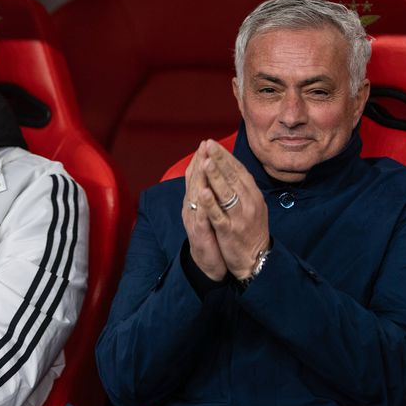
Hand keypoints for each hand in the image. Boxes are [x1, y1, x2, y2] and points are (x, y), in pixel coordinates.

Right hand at [182, 141, 226, 280]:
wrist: (209, 263)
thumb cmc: (211, 234)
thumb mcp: (210, 211)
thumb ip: (210, 193)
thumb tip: (213, 174)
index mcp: (196, 201)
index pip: (197, 176)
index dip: (201, 159)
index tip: (207, 142)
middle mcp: (192, 208)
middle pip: (194, 182)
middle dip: (200, 162)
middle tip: (205, 144)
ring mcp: (195, 221)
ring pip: (195, 196)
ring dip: (199, 178)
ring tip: (204, 161)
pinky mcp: (200, 234)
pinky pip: (201, 218)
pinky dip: (203, 205)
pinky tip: (204, 193)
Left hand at [200, 139, 270, 279]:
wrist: (257, 260)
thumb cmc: (253, 231)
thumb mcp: (255, 206)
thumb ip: (245, 188)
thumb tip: (233, 168)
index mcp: (254, 195)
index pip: (239, 171)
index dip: (226, 156)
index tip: (213, 144)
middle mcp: (249, 203)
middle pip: (233, 177)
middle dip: (219, 160)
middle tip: (208, 144)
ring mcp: (240, 217)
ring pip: (226, 193)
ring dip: (215, 176)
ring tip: (206, 161)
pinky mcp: (230, 231)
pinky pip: (219, 215)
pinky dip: (211, 203)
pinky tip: (203, 192)